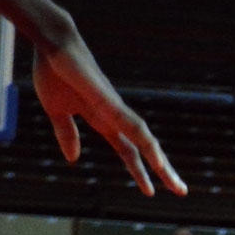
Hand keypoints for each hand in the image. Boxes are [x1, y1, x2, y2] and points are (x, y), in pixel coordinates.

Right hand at [33, 34, 184, 195]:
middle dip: (163, 170)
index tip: (151, 192)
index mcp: (105, 122)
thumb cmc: (54, 73)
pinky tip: (150, 148)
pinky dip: (139, 135)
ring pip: (143, 137)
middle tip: (182, 191)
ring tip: (169, 177)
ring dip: (157, 156)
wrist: (52, 43)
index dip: (141, 172)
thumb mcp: (57, 111)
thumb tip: (73, 158)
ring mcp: (113, 106)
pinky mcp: (106, 96)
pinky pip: (127, 119)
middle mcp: (115, 117)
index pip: (129, 152)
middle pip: (145, 148)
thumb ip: (67, 134)